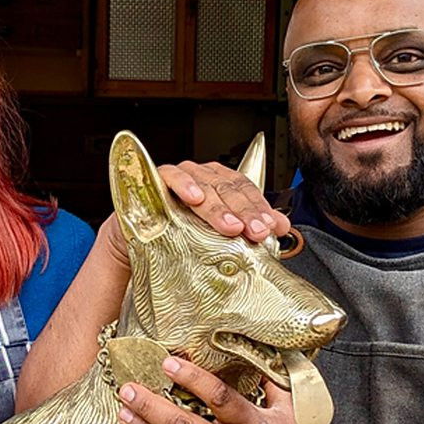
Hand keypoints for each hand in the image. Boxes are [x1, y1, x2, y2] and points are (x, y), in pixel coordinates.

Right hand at [99, 161, 290, 266]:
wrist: (140, 247)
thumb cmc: (182, 238)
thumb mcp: (218, 238)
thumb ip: (249, 228)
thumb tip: (282, 227)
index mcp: (223, 185)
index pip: (247, 191)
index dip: (261, 208)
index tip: (272, 228)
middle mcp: (204, 177)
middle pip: (229, 188)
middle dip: (245, 211)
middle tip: (256, 231)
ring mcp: (181, 176)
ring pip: (204, 185)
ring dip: (219, 207)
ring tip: (231, 227)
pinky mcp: (155, 179)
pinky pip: (170, 176)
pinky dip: (184, 185)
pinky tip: (195, 199)